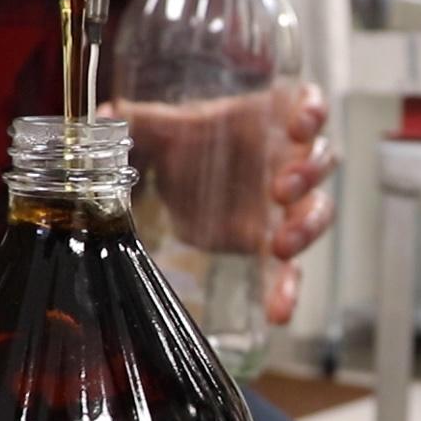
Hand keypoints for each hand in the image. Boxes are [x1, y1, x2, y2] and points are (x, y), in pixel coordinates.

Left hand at [121, 83, 337, 324]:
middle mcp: (289, 160)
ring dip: (307, 227)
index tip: (301, 126)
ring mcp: (287, 204)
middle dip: (308, 174)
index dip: (312, 114)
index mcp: (271, 121)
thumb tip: (100, 116)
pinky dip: (288, 290)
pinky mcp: (273, 242)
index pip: (308, 107)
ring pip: (318, 211)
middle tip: (281, 189)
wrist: (183, 177)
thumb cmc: (189, 142)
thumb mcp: (162, 130)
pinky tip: (280, 313)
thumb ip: (137, 122)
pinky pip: (291, 268)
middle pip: (320, 161)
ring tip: (281, 245)